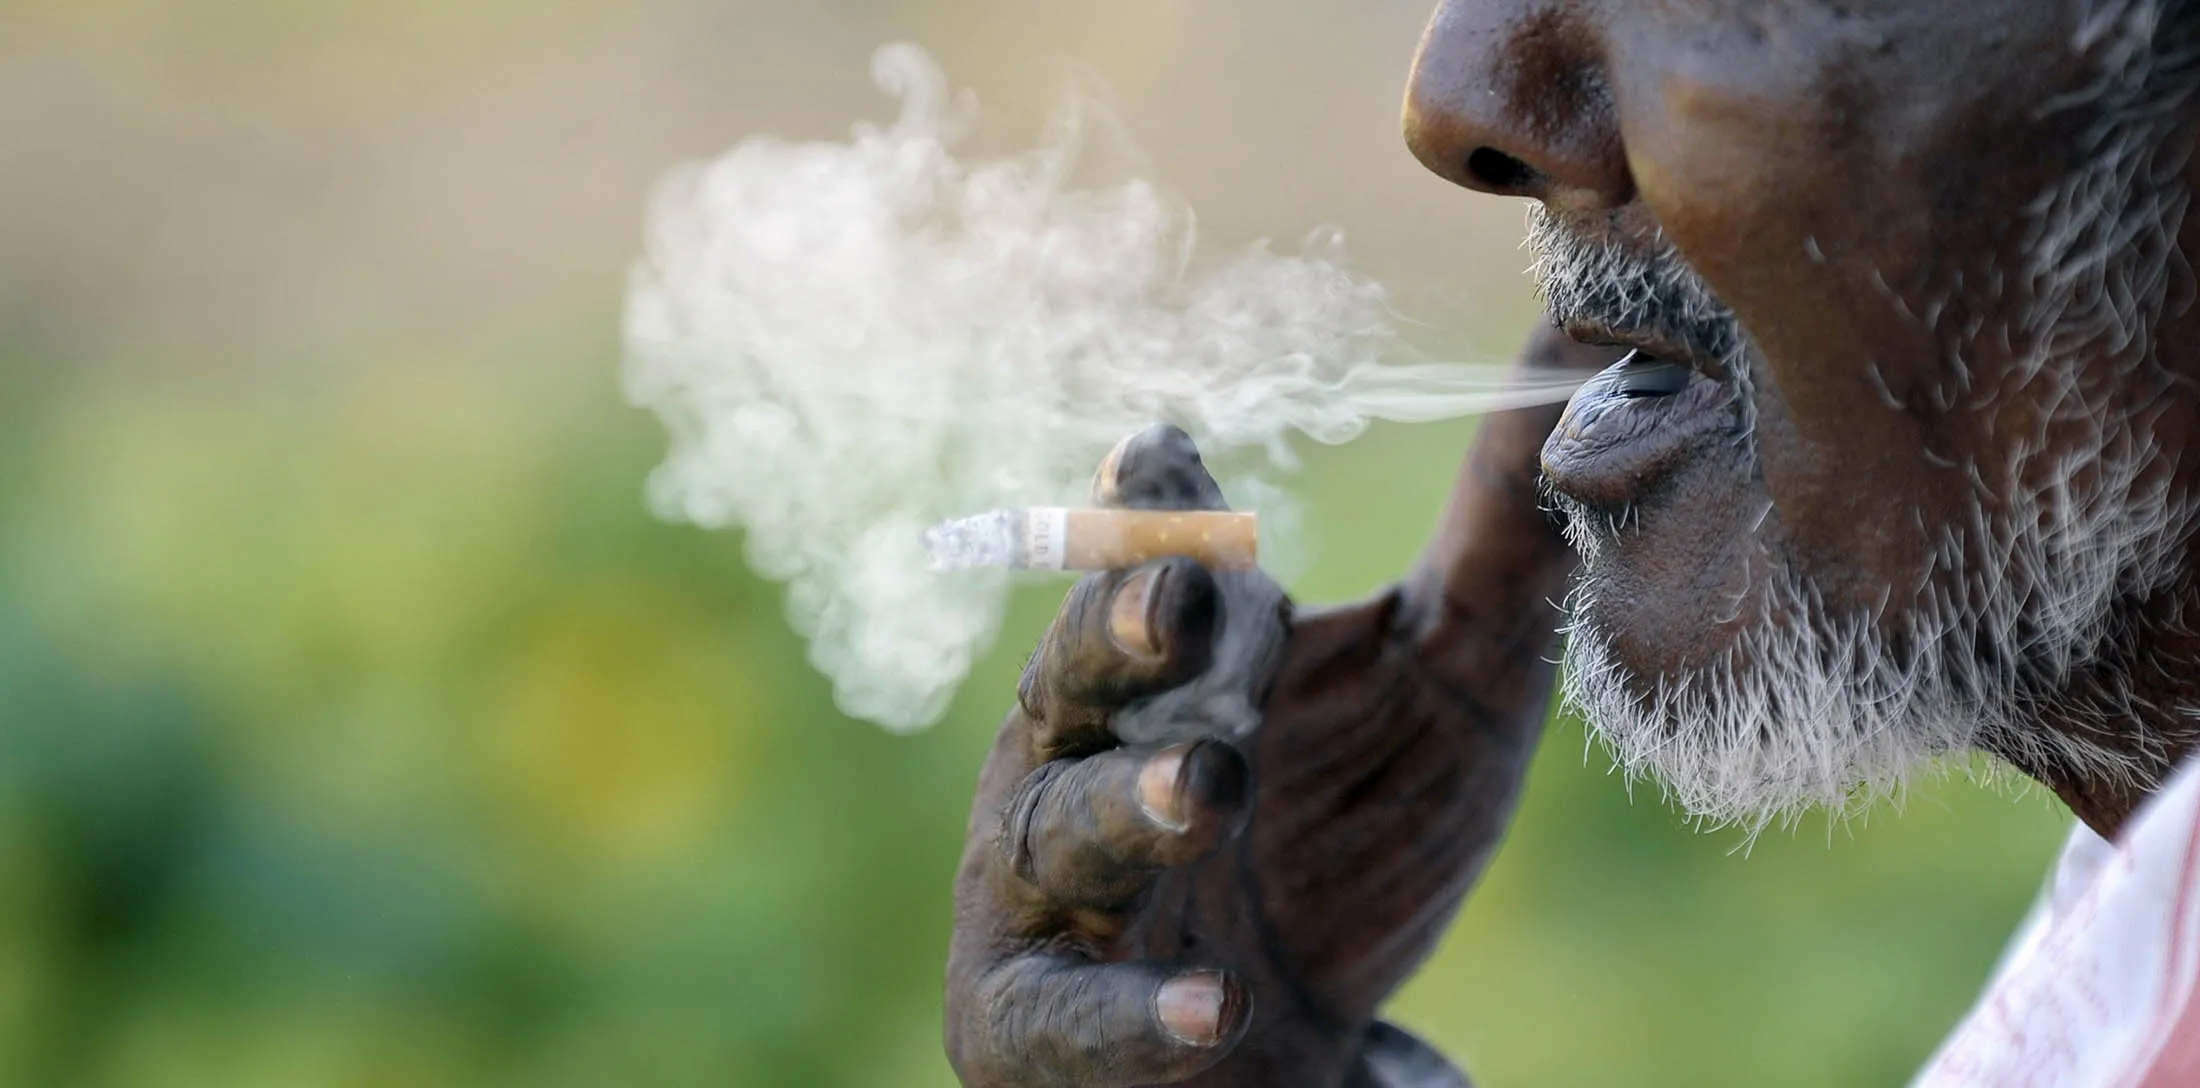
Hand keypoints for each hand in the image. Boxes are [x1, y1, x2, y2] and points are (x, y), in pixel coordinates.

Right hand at [943, 329, 1621, 1086]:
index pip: (1153, 555)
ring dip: (1131, 804)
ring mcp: (1051, 883)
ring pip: (1062, 823)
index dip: (1156, 508)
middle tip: (1180, 599)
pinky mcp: (1034, 1012)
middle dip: (1121, 627)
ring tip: (1206, 790)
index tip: (1162, 453)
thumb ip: (1505, 539)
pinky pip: (1067, 1009)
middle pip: (1083, 666)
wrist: (1276, 1050)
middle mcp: (1094, 745)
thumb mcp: (1455, 689)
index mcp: (1190, 654)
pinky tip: (1211, 1010)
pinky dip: (1133, 1009)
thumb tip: (1585, 332)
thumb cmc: (1351, 843)